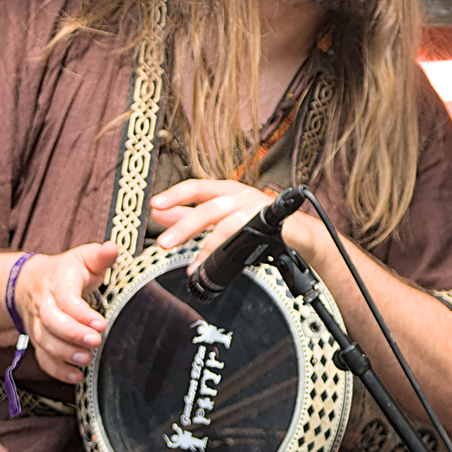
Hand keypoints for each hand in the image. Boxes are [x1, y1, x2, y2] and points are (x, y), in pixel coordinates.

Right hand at [15, 244, 117, 383]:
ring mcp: (37, 324)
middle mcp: (43, 304)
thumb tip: (113, 247)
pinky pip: (42, 357)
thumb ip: (100, 255)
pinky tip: (75, 376)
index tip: (101, 323)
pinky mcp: (37, 339)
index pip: (65, 299)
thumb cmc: (65, 271)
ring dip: (65, 354)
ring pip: (44, 342)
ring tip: (87, 359)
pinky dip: (56, 370)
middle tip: (95, 342)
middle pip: (50, 322)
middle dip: (73, 335)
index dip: (81, 313)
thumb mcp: (83, 257)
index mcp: (57, 282)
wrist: (29, 282)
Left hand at [151, 178, 329, 272]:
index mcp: (225, 190)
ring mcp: (256, 208)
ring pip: (227, 223)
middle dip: (184, 226)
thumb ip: (188, 215)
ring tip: (193, 264)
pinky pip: (246, 235)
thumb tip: (158, 213)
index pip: (197, 187)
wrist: (297, 234)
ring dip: (206, 244)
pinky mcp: (271, 222)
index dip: (175, 194)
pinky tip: (216, 262)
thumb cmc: (257, 222)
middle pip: (208, 207)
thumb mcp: (219, 217)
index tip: (155, 204)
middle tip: (164, 243)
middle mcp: (240, 195)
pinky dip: (228, 249)